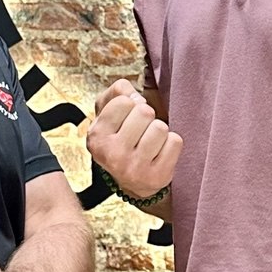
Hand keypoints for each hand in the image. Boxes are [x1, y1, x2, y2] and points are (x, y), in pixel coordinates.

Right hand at [86, 80, 181, 200]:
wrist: (132, 180)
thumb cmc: (121, 136)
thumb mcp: (108, 112)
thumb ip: (118, 91)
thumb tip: (137, 97)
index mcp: (96, 136)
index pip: (124, 101)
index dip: (130, 104)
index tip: (126, 117)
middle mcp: (112, 155)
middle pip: (144, 112)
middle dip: (146, 116)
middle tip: (140, 131)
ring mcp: (135, 169)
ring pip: (160, 127)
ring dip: (158, 130)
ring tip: (149, 142)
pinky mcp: (157, 177)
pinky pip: (175, 142)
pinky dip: (171, 143)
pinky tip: (159, 153)